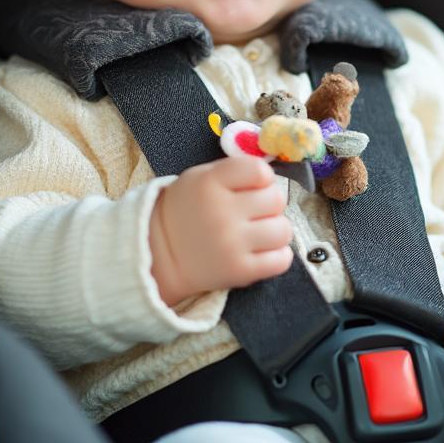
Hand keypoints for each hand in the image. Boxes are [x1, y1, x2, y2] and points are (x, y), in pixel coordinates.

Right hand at [150, 156, 292, 306]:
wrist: (160, 254)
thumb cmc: (188, 210)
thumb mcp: (200, 177)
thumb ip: (234, 171)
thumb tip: (271, 174)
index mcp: (210, 183)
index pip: (260, 171)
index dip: (262, 178)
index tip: (253, 186)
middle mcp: (221, 212)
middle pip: (276, 199)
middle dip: (269, 204)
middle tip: (253, 212)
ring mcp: (231, 244)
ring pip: (283, 230)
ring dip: (275, 230)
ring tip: (258, 232)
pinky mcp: (239, 271)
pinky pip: (282, 260)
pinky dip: (278, 255)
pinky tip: (262, 251)